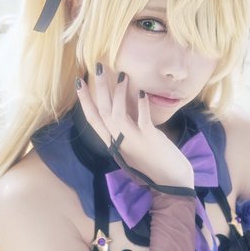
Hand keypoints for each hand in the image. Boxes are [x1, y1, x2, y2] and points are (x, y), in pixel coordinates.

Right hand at [76, 66, 194, 191]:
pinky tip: (141, 93)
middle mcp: (119, 142)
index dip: (85, 100)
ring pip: (117, 114)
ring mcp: (134, 141)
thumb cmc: (153, 164)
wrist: (170, 183)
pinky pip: (142, 120)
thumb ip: (125, 130)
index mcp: (113, 144)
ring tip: (122, 75)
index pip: (93, 119)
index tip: (79, 82)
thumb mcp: (133, 146)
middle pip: (102, 112)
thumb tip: (121, 106)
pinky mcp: (150, 140)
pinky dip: (141, 106)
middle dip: (98, 88)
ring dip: (118, 93)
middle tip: (98, 66)